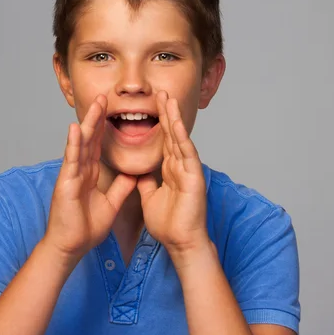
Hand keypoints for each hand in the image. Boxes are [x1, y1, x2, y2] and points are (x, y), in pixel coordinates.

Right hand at [45, 94, 136, 266]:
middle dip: (97, 118)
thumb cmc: (85, 228)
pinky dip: (74, 144)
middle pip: (90, 140)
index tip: (112, 112)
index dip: (105, 129)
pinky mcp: (65, 182)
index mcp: (89, 175)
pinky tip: (77, 128)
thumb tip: (134, 174)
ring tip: (95, 104)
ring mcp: (71, 175)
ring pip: (81, 144)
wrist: (71, 246)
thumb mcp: (111, 204)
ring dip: (89, 123)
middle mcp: (79, 171)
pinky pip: (71, 160)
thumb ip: (121, 188)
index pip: (98, 147)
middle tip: (104, 98)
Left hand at [137, 91, 210, 267]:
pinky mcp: (193, 177)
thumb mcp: (151, 197)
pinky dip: (180, 137)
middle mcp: (181, 166)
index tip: (152, 105)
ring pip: (180, 139)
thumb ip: (147, 182)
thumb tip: (140, 171)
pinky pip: (186, 153)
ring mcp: (189, 170)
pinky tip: (175, 122)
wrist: (181, 242)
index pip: (163, 141)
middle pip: (172, 134)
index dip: (158, 123)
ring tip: (168, 98)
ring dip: (174, 118)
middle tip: (161, 92)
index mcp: (171, 170)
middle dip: (166, 113)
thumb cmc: (169, 223)